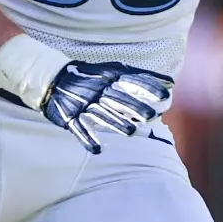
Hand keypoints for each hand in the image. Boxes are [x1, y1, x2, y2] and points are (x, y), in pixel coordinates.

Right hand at [43, 61, 173, 153]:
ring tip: (131, 132)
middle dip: (134, 106)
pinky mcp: (69, 117)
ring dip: (115, 123)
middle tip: (152, 115)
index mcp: (108, 78)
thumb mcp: (114, 71)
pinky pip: (79, 129)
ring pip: (101, 114)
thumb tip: (170, 82)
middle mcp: (98, 91)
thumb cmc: (90, 77)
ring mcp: (83, 104)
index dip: (147, 87)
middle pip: (118, 99)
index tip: (165, 95)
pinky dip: (88, 139)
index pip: (130, 81)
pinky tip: (98, 150)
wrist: (52, 78)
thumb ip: (140, 77)